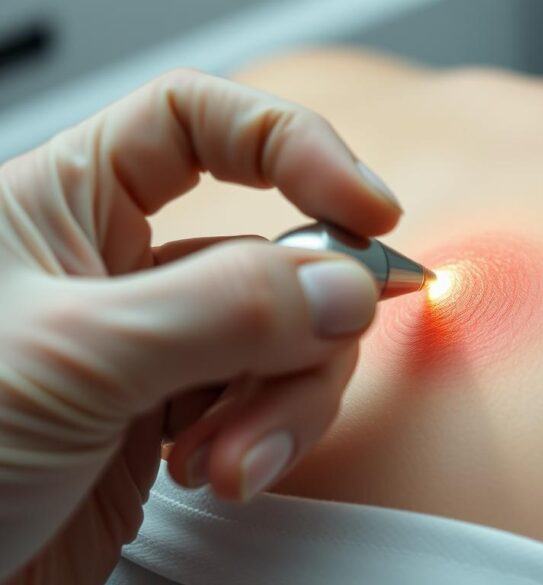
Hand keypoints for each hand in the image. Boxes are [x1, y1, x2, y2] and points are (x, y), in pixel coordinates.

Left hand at [0, 69, 401, 583]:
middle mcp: (117, 266)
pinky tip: (217, 472)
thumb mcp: (76, 358)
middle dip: (303, 321)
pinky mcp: (175, 416)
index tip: (368, 208)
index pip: (201, 123)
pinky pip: (268, 400)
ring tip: (227, 460)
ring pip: (288, 334)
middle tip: (310, 359)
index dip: (292, 145)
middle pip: (273, 248)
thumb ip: (223, 310)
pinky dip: (266, 438)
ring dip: (284, 400)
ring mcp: (155, 345)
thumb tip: (345, 289)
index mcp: (66, 206)